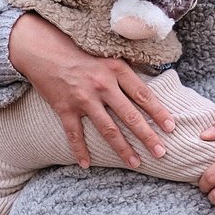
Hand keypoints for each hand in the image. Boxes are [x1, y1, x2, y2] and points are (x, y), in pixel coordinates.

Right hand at [7, 12, 177, 167]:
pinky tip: (86, 165)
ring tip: (136, 163)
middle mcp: (102, 85)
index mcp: (116, 69)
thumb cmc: (78, 51)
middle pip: (130, 115)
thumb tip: (147, 92)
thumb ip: (125, 74)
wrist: (42, 49)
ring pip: (108, 129)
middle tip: (161, 152)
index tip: (171, 127)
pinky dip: (80, 150)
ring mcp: (83, 98)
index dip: (159, 112)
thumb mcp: (107, 56)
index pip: (143, 95)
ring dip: (123, 149)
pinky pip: (74, 134)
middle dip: (148, 136)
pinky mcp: (64, 108)